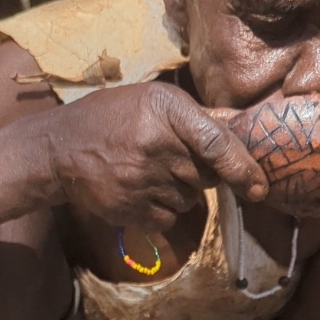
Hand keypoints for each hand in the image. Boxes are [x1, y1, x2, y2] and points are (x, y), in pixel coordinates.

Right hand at [44, 82, 267, 231]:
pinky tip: (139, 190)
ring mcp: (142, 180)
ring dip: (178, 192)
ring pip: (189, 200)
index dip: (241, 166)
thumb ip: (197, 117)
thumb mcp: (152, 100)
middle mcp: (156, 145)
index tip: (259, 187)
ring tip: (148, 172)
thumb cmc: (112, 117)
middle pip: (205, 176)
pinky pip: (168, 218)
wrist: (61, 149)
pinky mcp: (131, 208)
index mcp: (166, 111)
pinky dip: (161, 210)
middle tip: (171, 159)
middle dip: (198, 173)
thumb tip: (241, 125)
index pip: (215, 142)